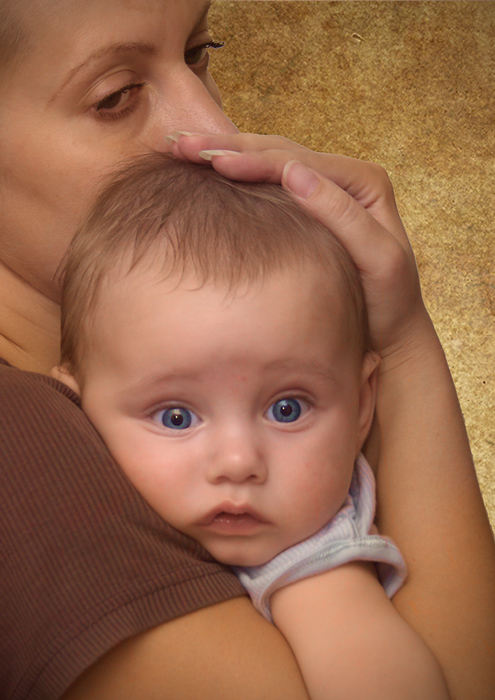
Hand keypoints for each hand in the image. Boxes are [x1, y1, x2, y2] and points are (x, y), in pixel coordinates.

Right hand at [166, 132, 432, 360]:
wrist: (390, 330)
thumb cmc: (387, 301)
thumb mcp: (378, 259)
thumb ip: (342, 214)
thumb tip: (294, 173)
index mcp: (362, 181)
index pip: (295, 162)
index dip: (251, 158)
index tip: (211, 160)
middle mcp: (343, 177)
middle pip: (277, 153)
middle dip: (228, 147)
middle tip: (181, 143)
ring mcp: (324, 191)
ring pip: (268, 162)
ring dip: (225, 154)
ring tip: (183, 148)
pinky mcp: (307, 209)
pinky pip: (267, 184)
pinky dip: (236, 174)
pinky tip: (206, 169)